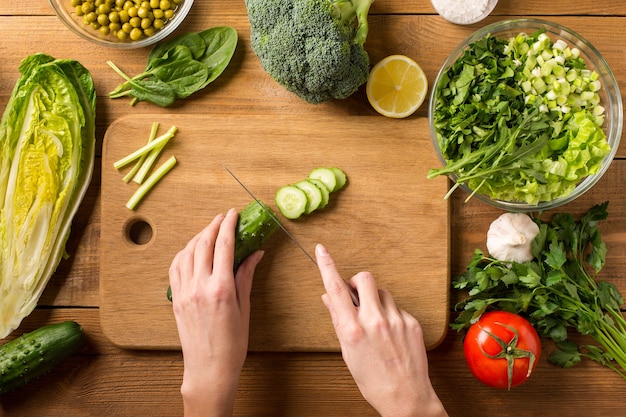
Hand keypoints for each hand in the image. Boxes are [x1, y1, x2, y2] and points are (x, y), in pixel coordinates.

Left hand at [169, 209, 263, 416]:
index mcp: (220, 288)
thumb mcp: (244, 308)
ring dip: (198, 236)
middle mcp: (199, 286)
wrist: (209, 369)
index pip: (224, 245)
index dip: (229, 225)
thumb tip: (255, 253)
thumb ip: (246, 276)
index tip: (234, 214)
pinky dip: (184, 253)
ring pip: (187, 253)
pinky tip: (192, 250)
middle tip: (223, 217)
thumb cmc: (232, 344)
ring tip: (209, 229)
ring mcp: (184, 292)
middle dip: (213, 225)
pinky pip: (176, 267)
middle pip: (204, 244)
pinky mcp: (176, 299)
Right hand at [315, 244, 447, 416]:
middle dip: (358, 282)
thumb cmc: (373, 380)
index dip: (327, 266)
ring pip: (383, 292)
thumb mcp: (348, 352)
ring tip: (375, 322)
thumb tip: (329, 298)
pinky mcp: (412, 323)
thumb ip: (339, 320)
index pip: (336, 289)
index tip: (322, 250)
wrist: (406, 397)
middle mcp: (374, 321)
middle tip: (357, 295)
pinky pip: (397, 307)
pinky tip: (391, 334)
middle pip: (365, 278)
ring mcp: (396, 320)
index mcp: (353, 330)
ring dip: (376, 299)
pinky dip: (391, 314)